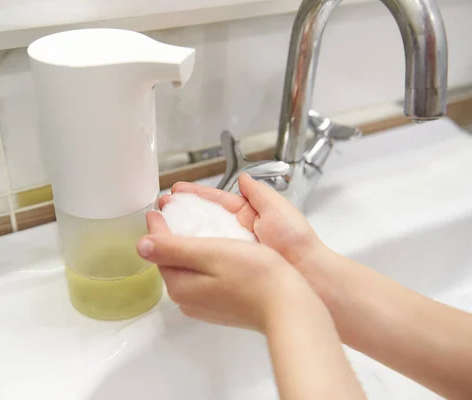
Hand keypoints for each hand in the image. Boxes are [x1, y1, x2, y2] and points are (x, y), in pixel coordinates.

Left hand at [136, 211, 321, 332]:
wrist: (288, 306)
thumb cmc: (255, 277)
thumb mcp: (210, 253)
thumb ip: (173, 248)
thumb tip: (141, 244)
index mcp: (181, 285)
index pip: (160, 250)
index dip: (158, 225)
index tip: (158, 208)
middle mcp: (188, 299)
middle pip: (172, 261)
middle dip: (171, 235)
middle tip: (172, 212)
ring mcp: (205, 305)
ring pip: (189, 269)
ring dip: (188, 247)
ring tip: (193, 226)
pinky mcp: (222, 305)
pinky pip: (204, 278)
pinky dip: (204, 260)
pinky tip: (216, 249)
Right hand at [161, 173, 336, 298]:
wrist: (309, 276)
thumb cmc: (296, 242)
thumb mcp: (278, 209)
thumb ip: (259, 193)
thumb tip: (243, 177)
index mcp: (251, 215)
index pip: (217, 201)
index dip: (196, 195)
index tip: (176, 191)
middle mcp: (240, 233)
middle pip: (205, 220)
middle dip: (183, 212)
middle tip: (162, 207)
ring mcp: (235, 253)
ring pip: (203, 239)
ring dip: (182, 232)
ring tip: (161, 225)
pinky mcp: (233, 271)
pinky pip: (208, 260)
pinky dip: (192, 254)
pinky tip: (176, 250)